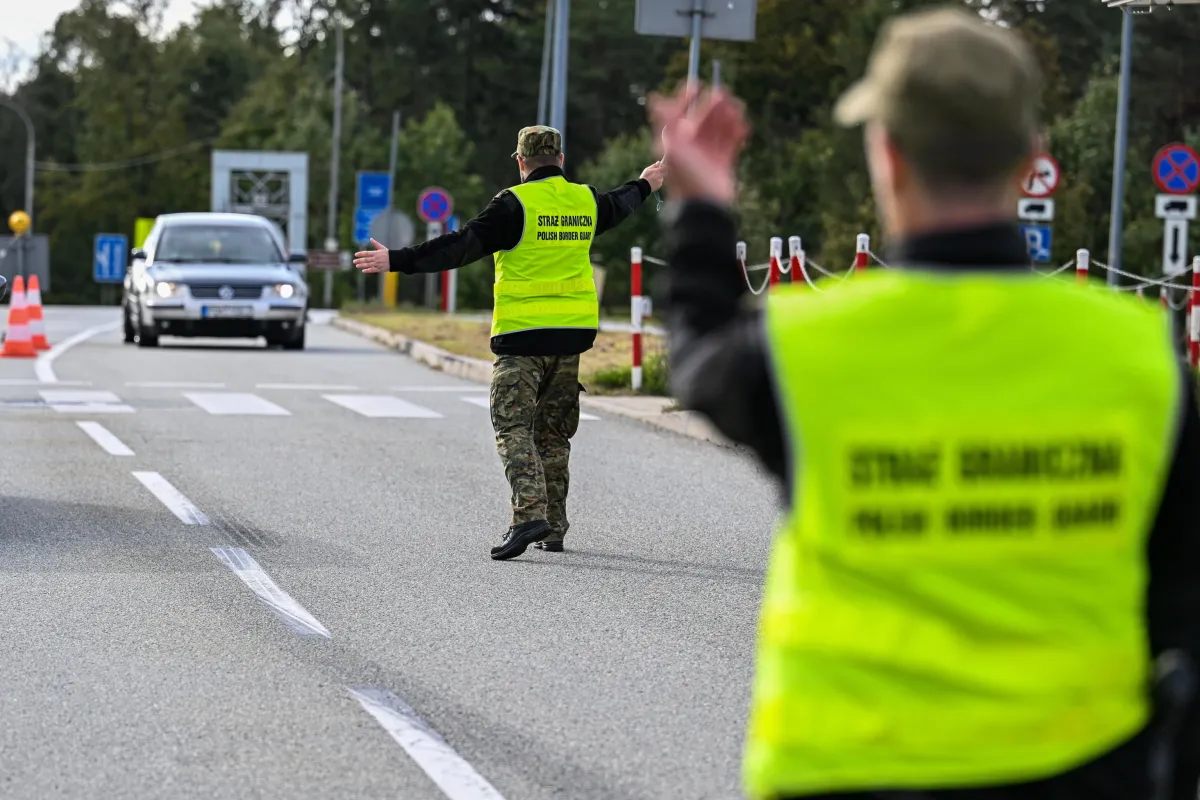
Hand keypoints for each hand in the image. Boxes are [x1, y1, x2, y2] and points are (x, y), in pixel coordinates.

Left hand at [353, 239, 389, 272]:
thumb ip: (375, 244)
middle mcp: (376, 258)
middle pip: (366, 259)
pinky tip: (363, 271)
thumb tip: (371, 238)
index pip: (366, 253)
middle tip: (354, 261)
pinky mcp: (380, 269)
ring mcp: (378, 264)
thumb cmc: (388, 253)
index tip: (355, 254)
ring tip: (356, 266)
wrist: (396, 260)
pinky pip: (373, 270)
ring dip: (362, 265)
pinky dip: (368, 270)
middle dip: (359, 260)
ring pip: (368, 265)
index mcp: (376, 253)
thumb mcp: (382, 247)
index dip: (360, 254)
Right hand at [640, 161, 666, 191]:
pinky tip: (652, 182)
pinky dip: (657, 181)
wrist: (643, 186)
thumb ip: (654, 165)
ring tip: (652, 178)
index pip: (664, 167)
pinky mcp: (660, 185)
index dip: (661, 167)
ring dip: (658, 177)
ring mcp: (660, 181)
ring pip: (661, 177)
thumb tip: (659, 162)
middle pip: (663, 172)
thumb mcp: (648, 169)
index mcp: (658, 171)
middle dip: (659, 172)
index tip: (659, 167)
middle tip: (654, 173)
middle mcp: (660, 176)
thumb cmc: (645, 177)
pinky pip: (660, 182)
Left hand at [648, 82, 749, 204]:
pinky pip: (731, 140)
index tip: (695, 85)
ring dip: (728, 116)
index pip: (679, 114)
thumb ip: (666, 121)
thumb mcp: (674, 147)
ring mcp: (708, 153)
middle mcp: (691, 146)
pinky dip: (737, 131)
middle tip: (722, 93)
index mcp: (676, 142)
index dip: (686, 99)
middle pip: (702, 118)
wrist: (705, 206)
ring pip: (719, 127)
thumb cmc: (686, 177)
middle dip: (712, 105)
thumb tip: (653, 97)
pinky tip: (743, 126)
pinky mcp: (724, 161)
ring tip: (736, 110)